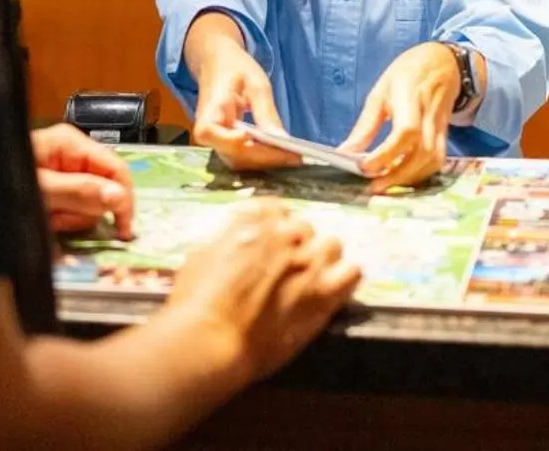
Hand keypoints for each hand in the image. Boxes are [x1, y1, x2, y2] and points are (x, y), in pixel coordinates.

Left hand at [30, 123, 136, 238]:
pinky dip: (60, 220)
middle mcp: (72, 155)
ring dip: (69, 218)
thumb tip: (120, 198)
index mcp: (72, 143)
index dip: (125, 199)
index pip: (117, 169)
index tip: (123, 231)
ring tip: (46, 219)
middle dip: (83, 210)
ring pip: (89, 204)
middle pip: (104, 189)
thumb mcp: (42, 189)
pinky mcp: (55, 189)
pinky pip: (72, 210)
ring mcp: (63, 172)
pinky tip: (44, 220)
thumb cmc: (2, 180)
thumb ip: (81, 192)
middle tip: (58, 218)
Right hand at [164, 202, 361, 384]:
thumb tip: (236, 239)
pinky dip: (346, 278)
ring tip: (312, 279)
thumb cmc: (195, 302)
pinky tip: (335, 288)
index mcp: (255, 220)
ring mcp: (309, 263)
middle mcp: (287, 234)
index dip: (275, 228)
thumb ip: (226, 240)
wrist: (210, 340)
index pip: (277, 209)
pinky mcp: (325, 294)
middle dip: (297, 246)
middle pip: (305, 228)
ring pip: (332, 245)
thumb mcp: (200, 255)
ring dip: (322, 258)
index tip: (271, 244)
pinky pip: (353, 272)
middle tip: (285, 269)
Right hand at [188, 19, 302, 171]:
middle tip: (297, 157)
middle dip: (267, 158)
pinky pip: (242, 157)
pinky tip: (283, 154)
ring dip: (266, 161)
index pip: (226, 140)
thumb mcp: (255, 84)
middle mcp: (207, 135)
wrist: (217, 63)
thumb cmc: (236, 69)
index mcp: (209, 115)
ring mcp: (215, 142)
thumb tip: (282, 140)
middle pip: (236, 156)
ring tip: (294, 157)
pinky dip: (262, 157)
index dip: (249, 147)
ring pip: (240, 162)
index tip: (274, 145)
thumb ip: (265, 112)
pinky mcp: (223, 144)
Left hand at [336, 42, 456, 192]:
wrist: (442, 62)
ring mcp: (441, 125)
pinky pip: (438, 159)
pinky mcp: (446, 134)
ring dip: (410, 178)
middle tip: (373, 187)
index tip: (364, 168)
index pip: (405, 131)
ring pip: (433, 159)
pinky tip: (404, 178)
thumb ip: (365, 125)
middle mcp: (429, 113)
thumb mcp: (380, 92)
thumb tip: (345, 154)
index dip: (386, 153)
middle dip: (398, 174)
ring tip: (386, 185)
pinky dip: (422, 174)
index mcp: (409, 96)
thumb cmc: (406, 74)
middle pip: (421, 151)